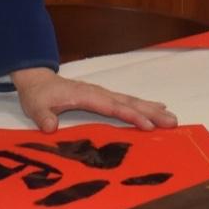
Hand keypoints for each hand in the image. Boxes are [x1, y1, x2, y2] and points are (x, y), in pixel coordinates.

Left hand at [14, 65, 178, 133]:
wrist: (39, 81)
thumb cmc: (39, 95)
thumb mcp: (35, 107)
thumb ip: (43, 117)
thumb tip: (50, 128)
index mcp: (87, 96)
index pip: (114, 107)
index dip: (132, 116)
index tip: (149, 125)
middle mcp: (100, 93)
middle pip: (130, 103)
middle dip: (152, 112)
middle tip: (173, 122)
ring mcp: (103, 94)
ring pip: (132, 101)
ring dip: (152, 109)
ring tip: (171, 117)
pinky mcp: (104, 97)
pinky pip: (128, 101)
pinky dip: (144, 105)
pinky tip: (156, 108)